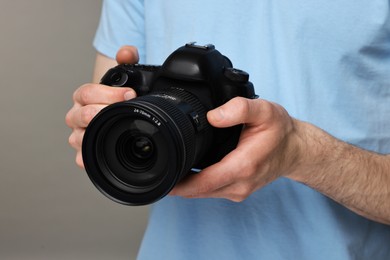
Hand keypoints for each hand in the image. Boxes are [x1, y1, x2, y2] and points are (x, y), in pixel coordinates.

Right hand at [65, 46, 138, 167]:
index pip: (86, 93)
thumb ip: (127, 60)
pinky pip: (82, 159)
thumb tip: (128, 52)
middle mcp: (77, 116)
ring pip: (78, 138)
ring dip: (97, 135)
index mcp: (84, 97)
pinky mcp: (84, 153)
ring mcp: (78, 135)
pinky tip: (105, 155)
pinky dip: (90, 159)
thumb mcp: (124, 78)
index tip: (130, 94)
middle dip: (104, 111)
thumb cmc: (118, 99)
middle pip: (80, 115)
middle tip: (126, 110)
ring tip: (117, 129)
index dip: (108, 93)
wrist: (116, 117)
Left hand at [170, 97, 299, 201]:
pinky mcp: (238, 190)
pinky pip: (211, 191)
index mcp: (242, 167)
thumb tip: (212, 116)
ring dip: (185, 186)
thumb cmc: (280, 132)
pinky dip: (197, 185)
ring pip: (203, 193)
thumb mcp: (264, 111)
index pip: (201, 184)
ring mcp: (239, 191)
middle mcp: (239, 184)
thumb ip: (239, 109)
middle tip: (158, 169)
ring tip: (170, 169)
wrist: (295, 149)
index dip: (177, 184)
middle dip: (176, 185)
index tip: (160, 176)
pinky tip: (188, 173)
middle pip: (197, 191)